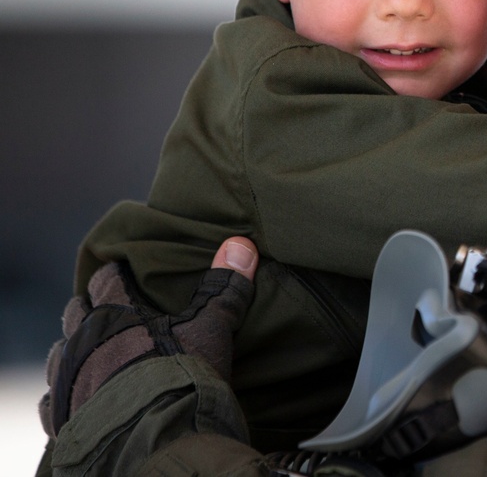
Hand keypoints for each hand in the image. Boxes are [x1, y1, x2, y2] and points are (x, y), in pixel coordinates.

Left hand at [40, 237, 259, 436]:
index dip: (115, 272)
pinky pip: (49, 403)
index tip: (123, 269)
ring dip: (72, 350)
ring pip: (58, 354)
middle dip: (89, 307)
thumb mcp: (211, 327)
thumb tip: (241, 243)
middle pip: (77, 312)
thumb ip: (224, 287)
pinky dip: (60, 396)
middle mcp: (83, 341)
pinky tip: (72, 397)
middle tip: (107, 308)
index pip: (106, 278)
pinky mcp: (60, 418)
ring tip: (90, 353)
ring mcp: (67, 380)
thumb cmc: (183, 375)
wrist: (156, 438)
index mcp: (115, 313)